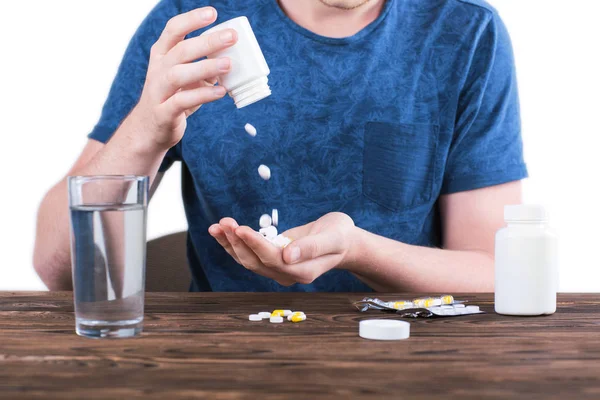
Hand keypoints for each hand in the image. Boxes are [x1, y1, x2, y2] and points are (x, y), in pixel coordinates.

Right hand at [129, 7, 237, 151]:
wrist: (148, 130)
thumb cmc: (171, 98)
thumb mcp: (186, 78)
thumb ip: (204, 67)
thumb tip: (231, 57)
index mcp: (162, 56)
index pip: (174, 30)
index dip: (192, 19)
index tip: (213, 13)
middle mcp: (157, 70)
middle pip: (180, 50)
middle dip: (207, 42)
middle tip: (231, 37)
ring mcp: (158, 91)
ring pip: (178, 75)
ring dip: (205, 68)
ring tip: (229, 64)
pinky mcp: (163, 112)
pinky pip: (182, 101)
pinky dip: (203, 95)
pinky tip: (221, 92)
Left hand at [208, 212, 357, 285]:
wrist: (342, 242)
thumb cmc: (340, 236)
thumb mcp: (333, 238)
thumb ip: (312, 247)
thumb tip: (287, 255)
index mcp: (302, 272)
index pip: (273, 259)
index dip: (255, 244)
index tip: (240, 228)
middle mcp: (287, 274)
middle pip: (255, 262)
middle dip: (237, 242)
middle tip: (225, 222)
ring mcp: (277, 270)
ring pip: (247, 260)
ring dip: (230, 243)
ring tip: (216, 226)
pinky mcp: (271, 260)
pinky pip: (248, 254)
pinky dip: (233, 243)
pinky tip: (221, 231)